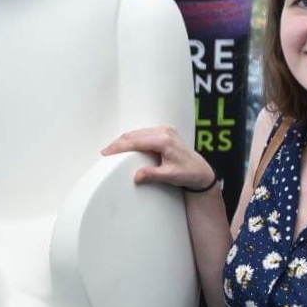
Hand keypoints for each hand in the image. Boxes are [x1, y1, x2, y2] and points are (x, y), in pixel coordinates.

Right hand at [101, 125, 215, 190]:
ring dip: (124, 140)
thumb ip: (153, 175)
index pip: (136, 141)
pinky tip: (126, 146)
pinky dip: (133, 139)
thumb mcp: (170, 176)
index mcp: (164, 141)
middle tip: (106, 152)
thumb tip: (137, 176)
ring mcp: (165, 130)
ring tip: (113, 150)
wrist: (200, 171)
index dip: (119, 147)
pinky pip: (144, 133)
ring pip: (138, 133)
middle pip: (134, 135)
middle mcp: (164, 132)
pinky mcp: (164, 132)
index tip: (107, 153)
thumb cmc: (188, 173)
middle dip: (118, 143)